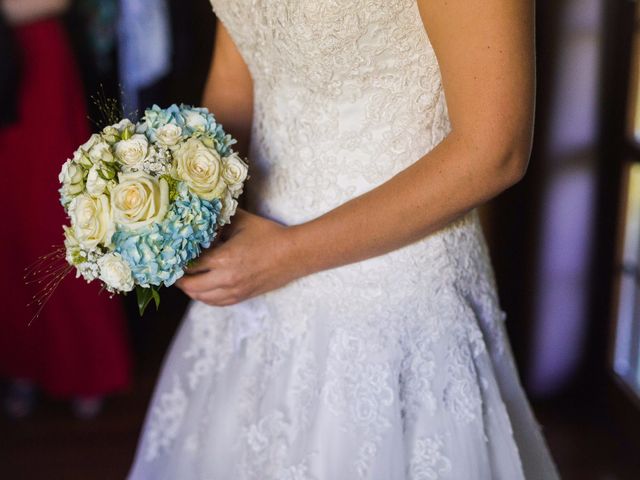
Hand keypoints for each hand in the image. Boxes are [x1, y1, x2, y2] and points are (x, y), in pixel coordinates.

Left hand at [175, 209, 301, 305]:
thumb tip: (200, 221)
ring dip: (190, 288)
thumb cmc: (268, 234)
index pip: (189, 265)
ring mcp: (234, 291)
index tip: (171, 254)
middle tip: (173, 268)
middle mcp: (226, 279)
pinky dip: (205, 296)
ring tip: (186, 277)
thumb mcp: (240, 221)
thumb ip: (218, 221)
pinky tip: (203, 287)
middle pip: (190, 286)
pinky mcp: (242, 296)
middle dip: (178, 278)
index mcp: (223, 259)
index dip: (177, 260)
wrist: (293, 254)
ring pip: (201, 297)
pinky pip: (215, 302)